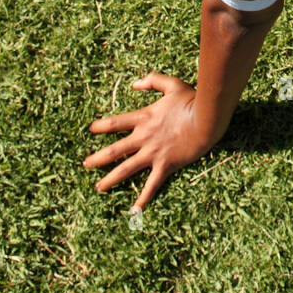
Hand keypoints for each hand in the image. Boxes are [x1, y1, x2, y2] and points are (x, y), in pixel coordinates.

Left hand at [85, 73, 214, 209]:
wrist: (206, 120)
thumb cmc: (191, 101)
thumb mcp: (172, 85)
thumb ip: (153, 81)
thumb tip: (135, 84)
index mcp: (144, 118)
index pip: (115, 123)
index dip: (101, 126)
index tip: (91, 129)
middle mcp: (144, 137)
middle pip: (115, 150)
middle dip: (98, 158)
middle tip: (86, 164)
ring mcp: (153, 153)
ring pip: (126, 169)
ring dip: (110, 179)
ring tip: (99, 188)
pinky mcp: (165, 165)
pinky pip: (151, 185)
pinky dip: (143, 198)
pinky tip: (134, 211)